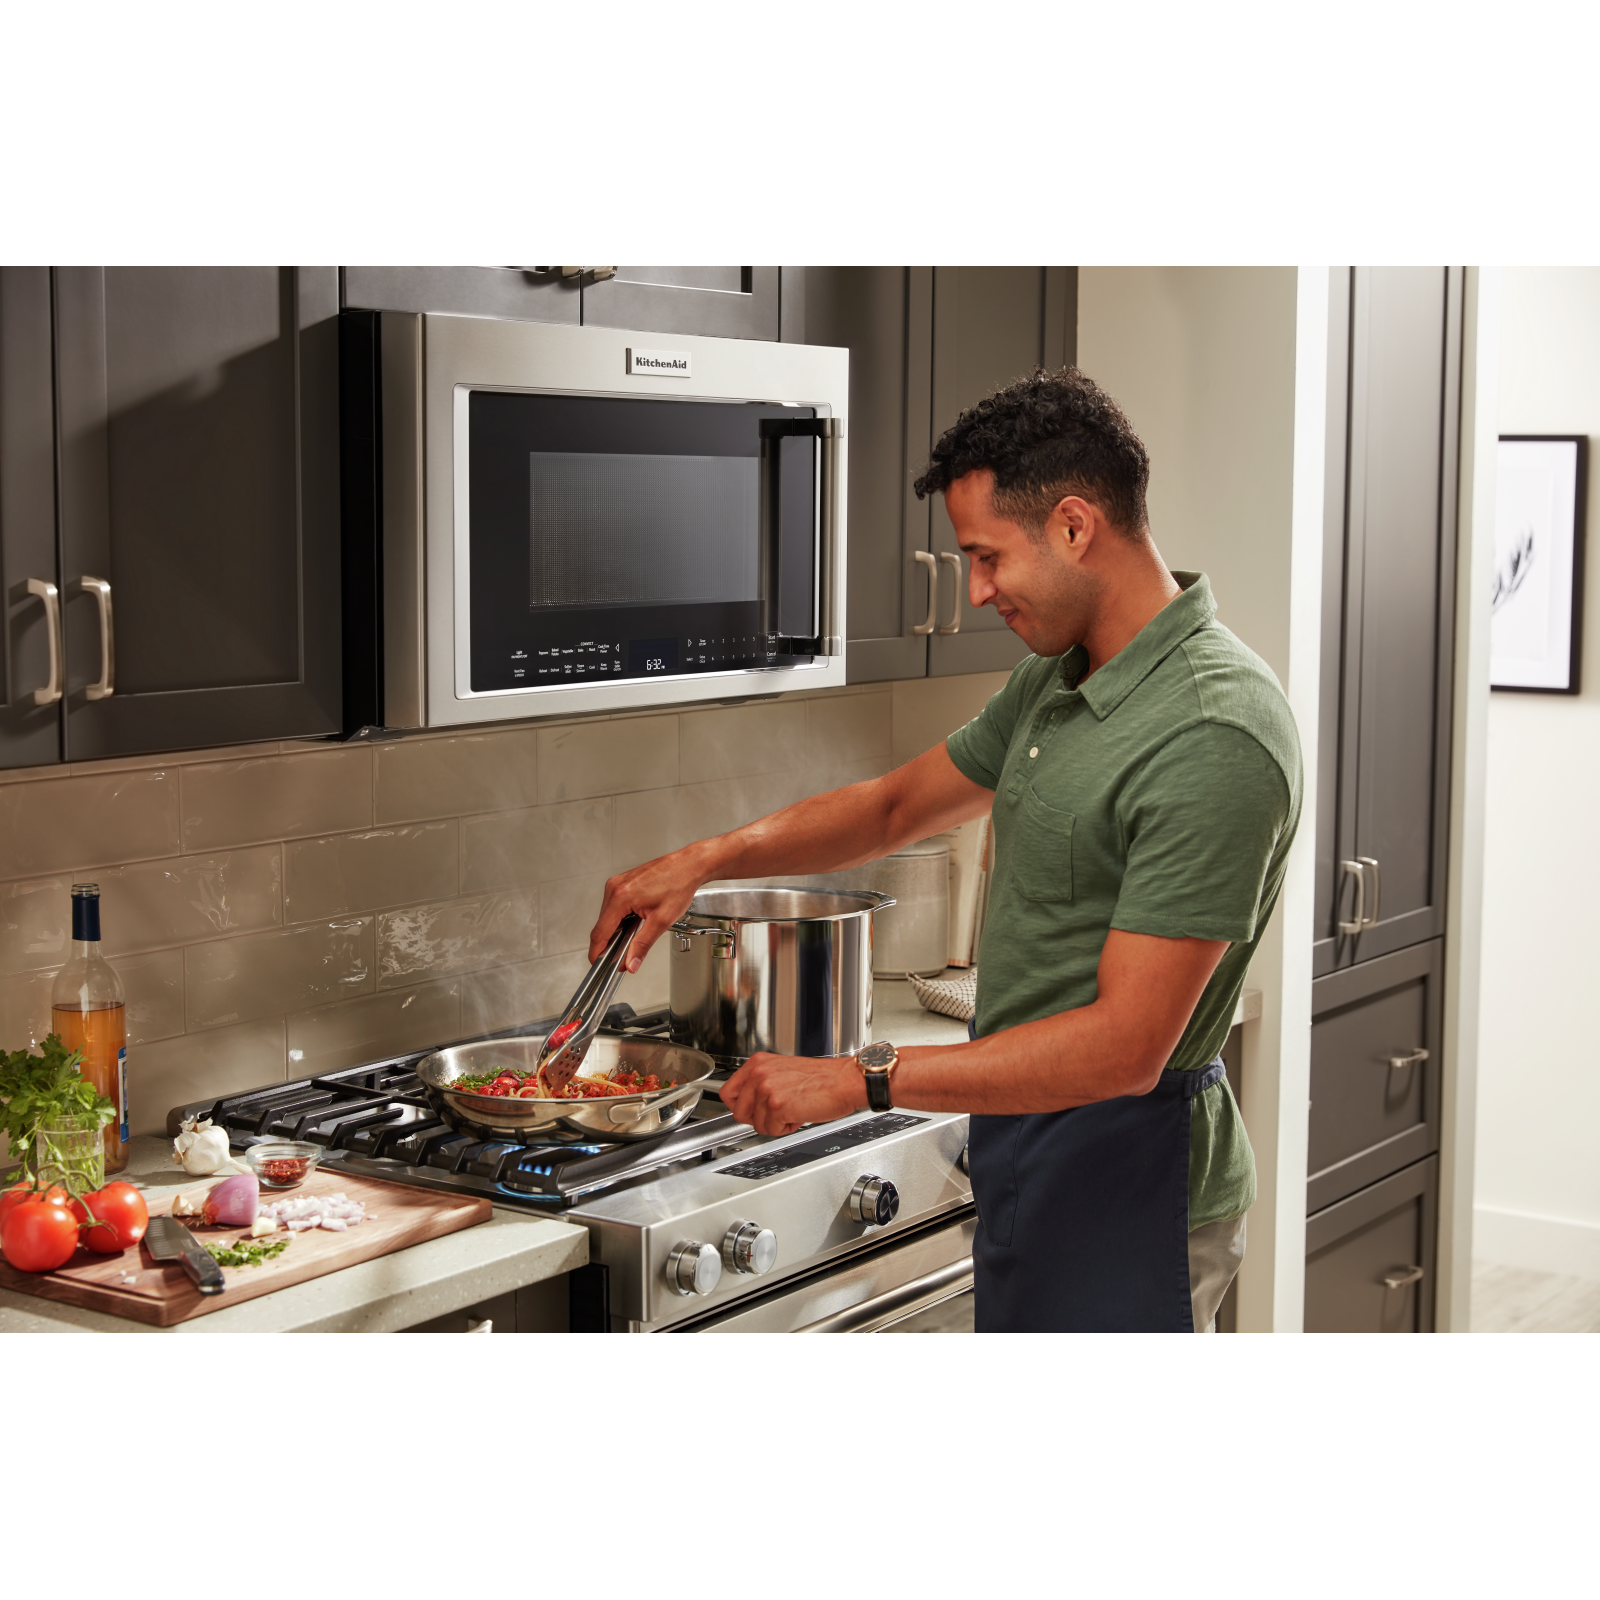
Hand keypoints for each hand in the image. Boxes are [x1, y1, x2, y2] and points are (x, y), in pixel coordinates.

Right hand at [587, 845, 713, 970]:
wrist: (688, 866)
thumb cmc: (679, 885)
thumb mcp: (662, 921)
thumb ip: (643, 945)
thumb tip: (630, 963)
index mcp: (621, 896)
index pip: (600, 932)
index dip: (598, 952)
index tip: (599, 964)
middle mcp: (615, 887)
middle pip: (602, 925)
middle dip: (610, 943)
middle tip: (623, 956)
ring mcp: (617, 883)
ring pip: (607, 916)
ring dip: (616, 930)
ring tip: (634, 936)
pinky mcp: (621, 882)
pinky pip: (613, 906)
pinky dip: (620, 918)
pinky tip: (634, 922)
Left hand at [719, 1053, 866, 1135]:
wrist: (845, 1082)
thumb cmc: (822, 1079)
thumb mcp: (783, 1071)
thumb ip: (761, 1082)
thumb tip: (746, 1104)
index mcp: (758, 1063)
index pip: (728, 1093)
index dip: (741, 1107)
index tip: (752, 1110)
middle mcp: (760, 1073)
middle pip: (739, 1113)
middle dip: (759, 1119)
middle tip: (779, 1112)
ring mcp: (767, 1089)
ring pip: (757, 1125)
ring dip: (776, 1124)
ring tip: (794, 1109)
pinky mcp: (778, 1105)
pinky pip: (772, 1130)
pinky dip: (786, 1128)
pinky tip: (799, 1114)